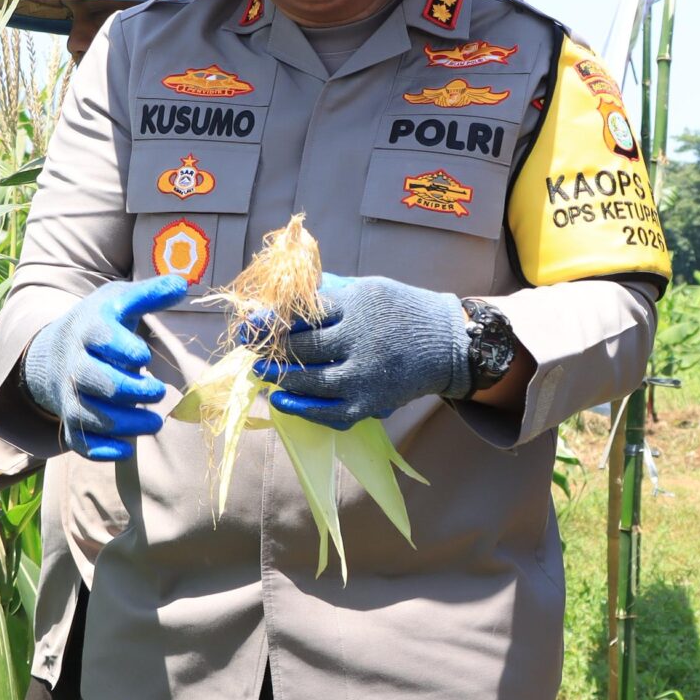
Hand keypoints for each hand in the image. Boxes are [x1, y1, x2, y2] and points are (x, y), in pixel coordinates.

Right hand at [22, 275, 189, 459]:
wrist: (55, 351)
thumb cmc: (100, 324)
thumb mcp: (119, 301)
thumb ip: (150, 294)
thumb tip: (183, 282)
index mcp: (89, 330)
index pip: (101, 337)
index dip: (123, 348)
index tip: (143, 355)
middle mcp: (75, 364)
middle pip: (98, 381)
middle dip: (131, 390)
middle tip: (158, 391)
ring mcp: (71, 395)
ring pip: (91, 415)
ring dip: (125, 423)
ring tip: (155, 422)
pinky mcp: (71, 420)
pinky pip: (80, 441)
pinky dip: (101, 449)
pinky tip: (126, 450)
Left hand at [246, 274, 468, 429]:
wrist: (448, 343)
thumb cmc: (403, 310)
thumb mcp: (370, 288)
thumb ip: (332, 292)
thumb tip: (288, 297)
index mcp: (357, 305)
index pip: (304, 313)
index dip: (272, 319)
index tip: (252, 323)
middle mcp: (359, 340)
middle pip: (302, 347)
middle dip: (272, 348)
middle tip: (251, 347)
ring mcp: (364, 374)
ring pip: (309, 380)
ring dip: (278, 376)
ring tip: (259, 371)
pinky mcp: (371, 402)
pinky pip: (329, 411)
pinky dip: (301, 408)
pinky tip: (280, 400)